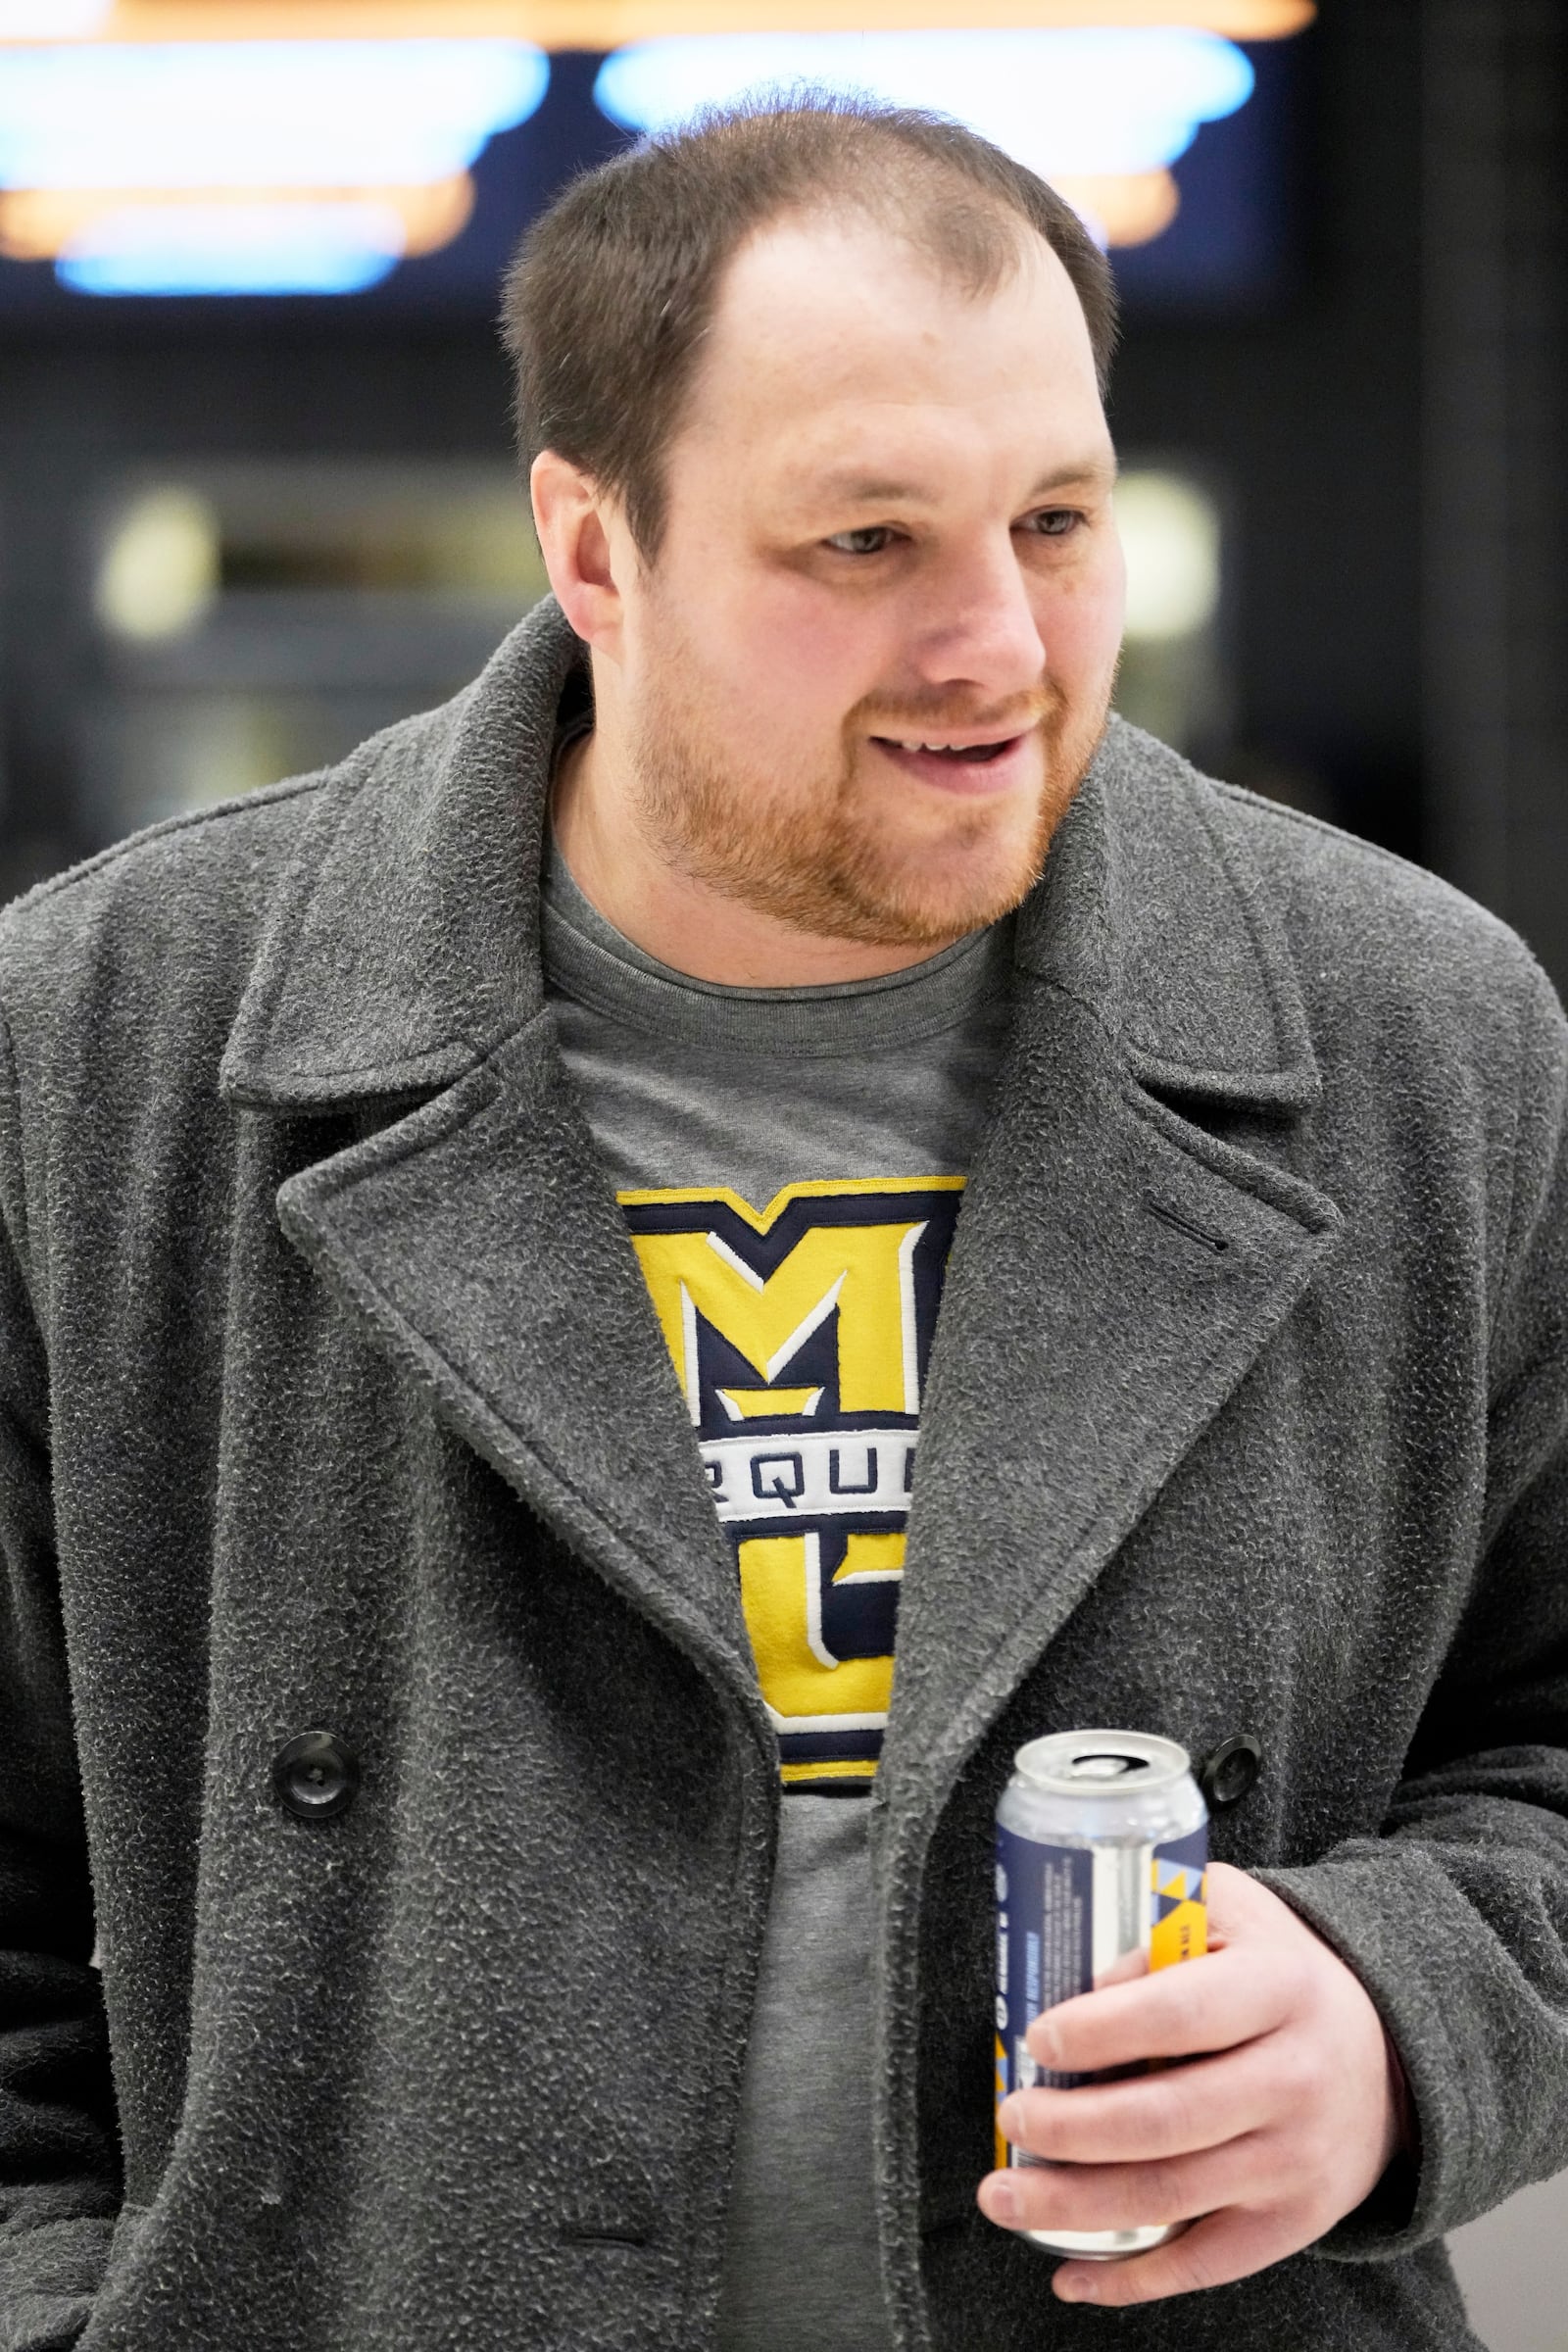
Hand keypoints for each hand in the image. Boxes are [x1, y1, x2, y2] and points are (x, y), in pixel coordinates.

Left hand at [976, 1861, 1407, 2306]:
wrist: (1388, 2055)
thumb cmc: (1280, 1972)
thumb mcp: (1233, 1914)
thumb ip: (1162, 1921)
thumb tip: (1087, 1980)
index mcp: (1279, 1989)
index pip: (1178, 2014)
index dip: (1099, 2031)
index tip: (1038, 2037)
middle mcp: (1294, 2079)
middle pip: (1164, 2120)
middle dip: (1069, 2128)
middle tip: (1012, 2116)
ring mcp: (1296, 2161)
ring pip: (1170, 2196)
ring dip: (1073, 2205)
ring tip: (1003, 2196)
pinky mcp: (1293, 2222)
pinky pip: (1205, 2263)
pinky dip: (1131, 2278)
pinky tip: (1069, 2274)